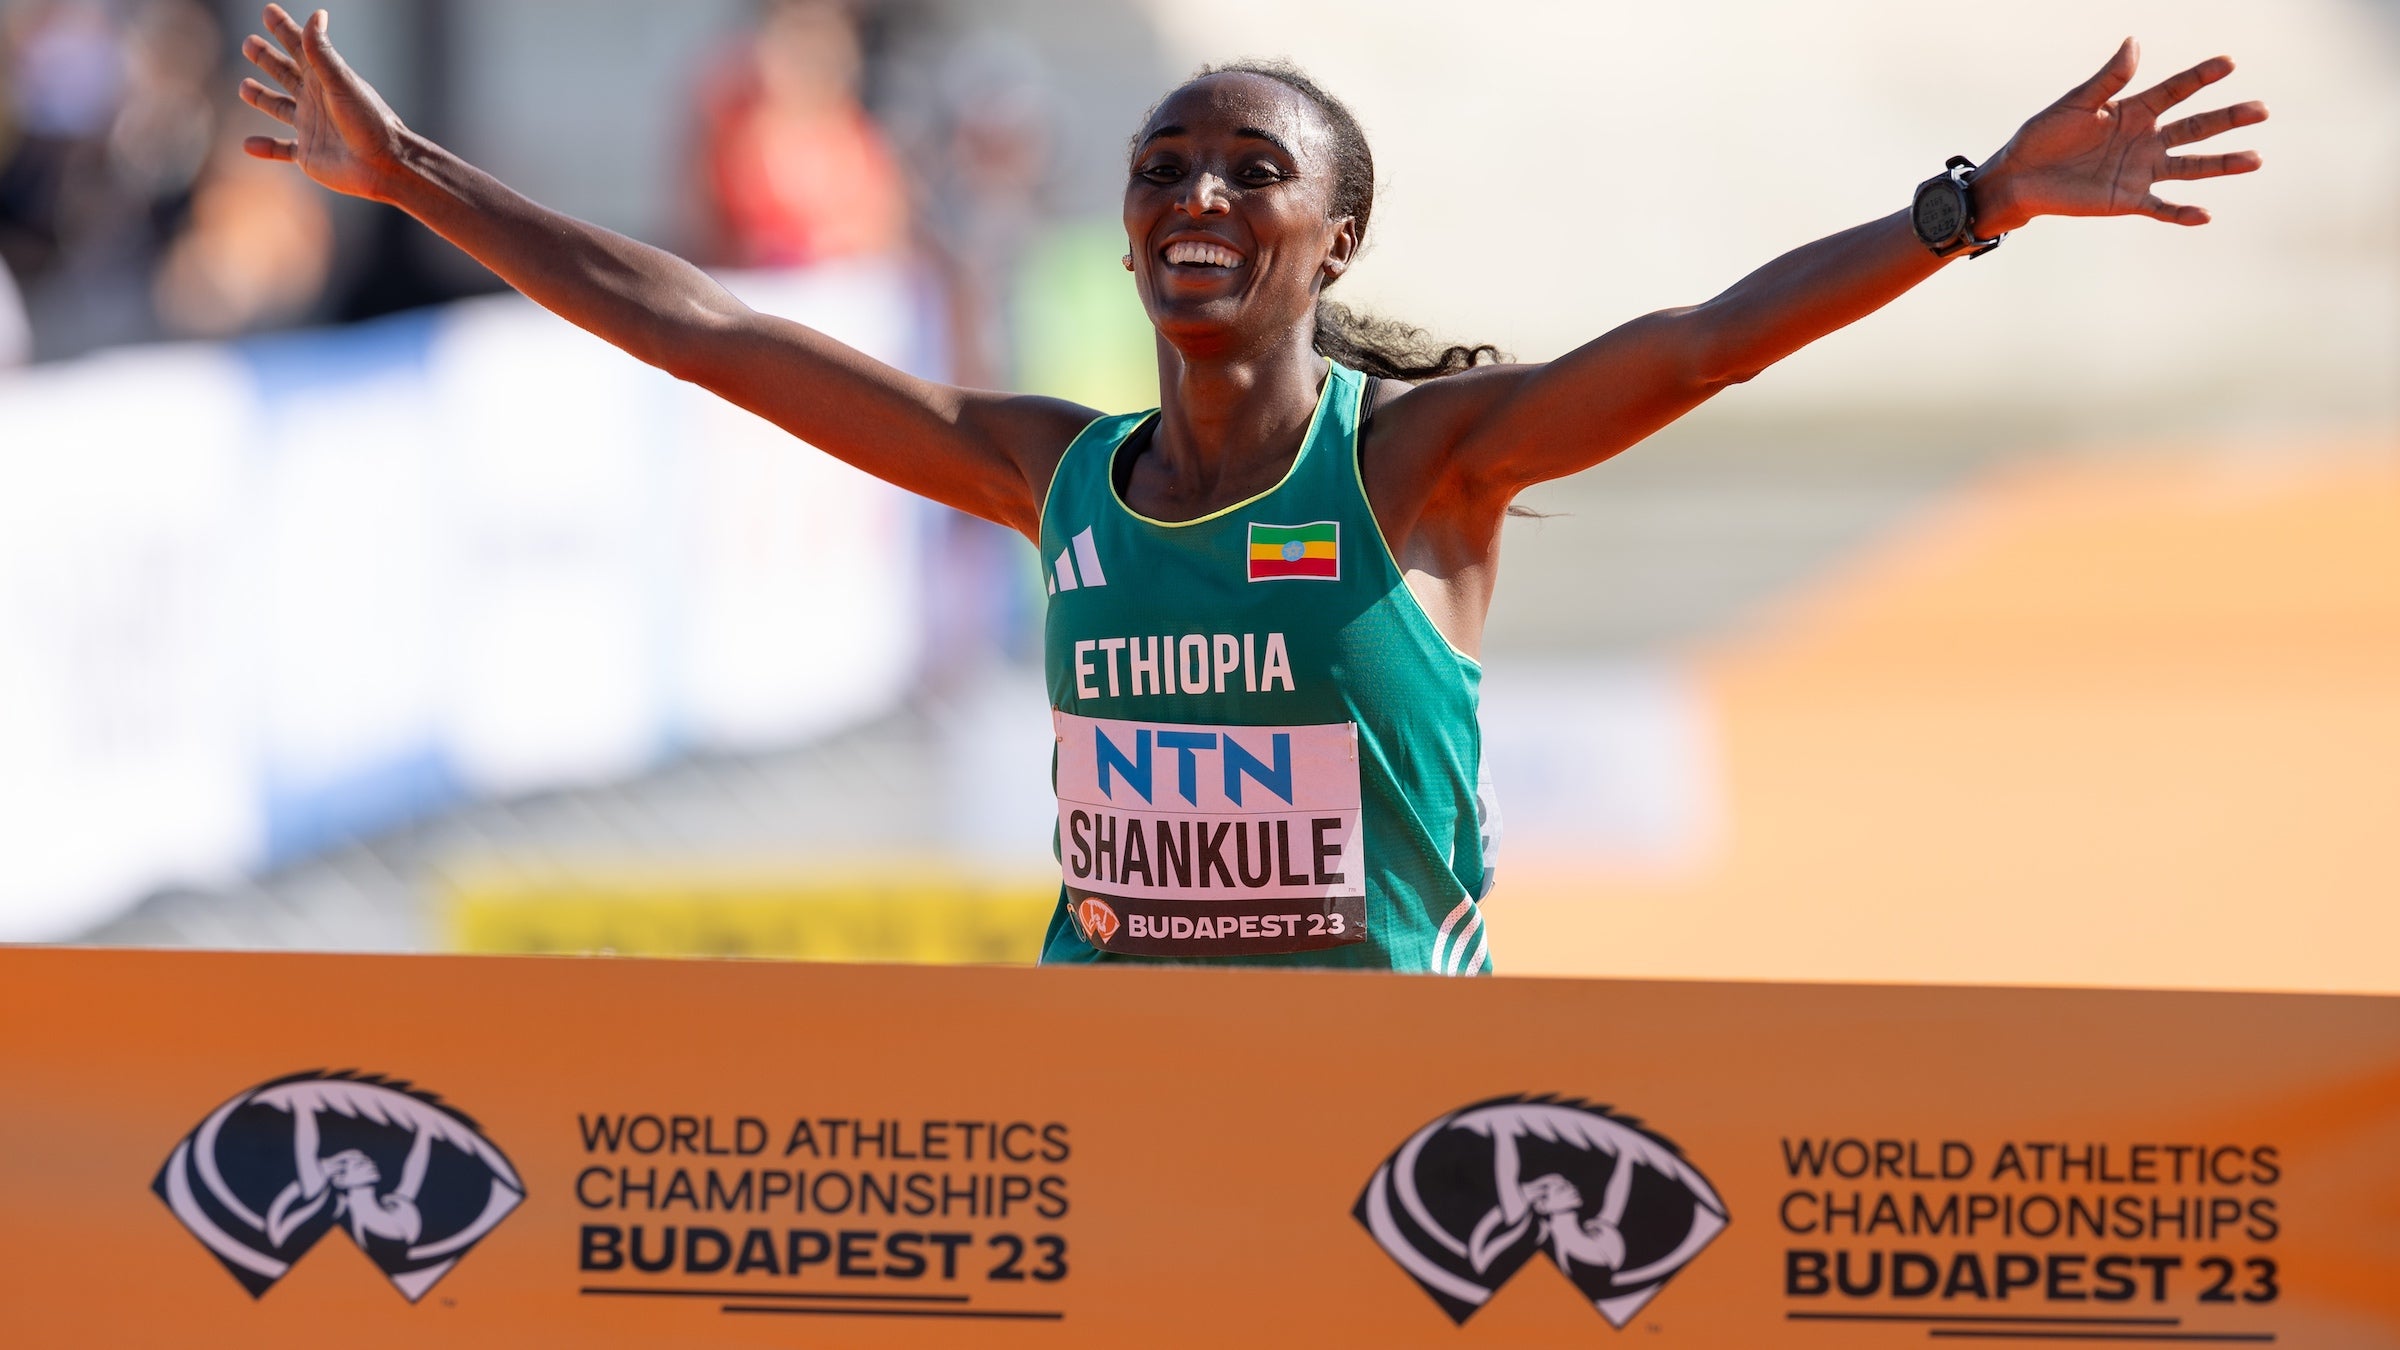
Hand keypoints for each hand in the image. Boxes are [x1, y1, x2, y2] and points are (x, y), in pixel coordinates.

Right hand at [238, 5, 409, 200]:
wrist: (383, 165)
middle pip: (285, 73)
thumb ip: (323, 52)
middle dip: (267, 58)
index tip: (268, 11)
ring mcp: (311, 126)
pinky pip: (283, 149)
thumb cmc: (367, 121)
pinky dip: (266, 148)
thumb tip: (317, 14)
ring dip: (262, 97)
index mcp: (324, 79)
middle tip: (249, 42)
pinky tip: (248, 145)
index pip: (299, 47)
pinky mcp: (309, 153)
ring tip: (244, 87)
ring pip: (280, 107)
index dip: (284, 29)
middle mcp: (316, 100)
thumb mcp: (341, 82)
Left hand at [1975, 38, 2265, 234]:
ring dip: (2222, 164)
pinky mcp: (2126, 199)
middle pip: (2195, 127)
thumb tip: (2134, 42)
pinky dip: (2181, 213)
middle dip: (2228, 119)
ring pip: (2190, 166)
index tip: (2229, 62)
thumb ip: (2108, 78)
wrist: (2018, 177)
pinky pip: (2160, 207)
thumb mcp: (2076, 102)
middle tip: (2262, 110)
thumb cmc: (2043, 135)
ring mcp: (2139, 171)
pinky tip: (2205, 215)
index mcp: (2134, 111)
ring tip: (2255, 159)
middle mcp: (2145, 140)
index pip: (2175, 91)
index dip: (2201, 76)